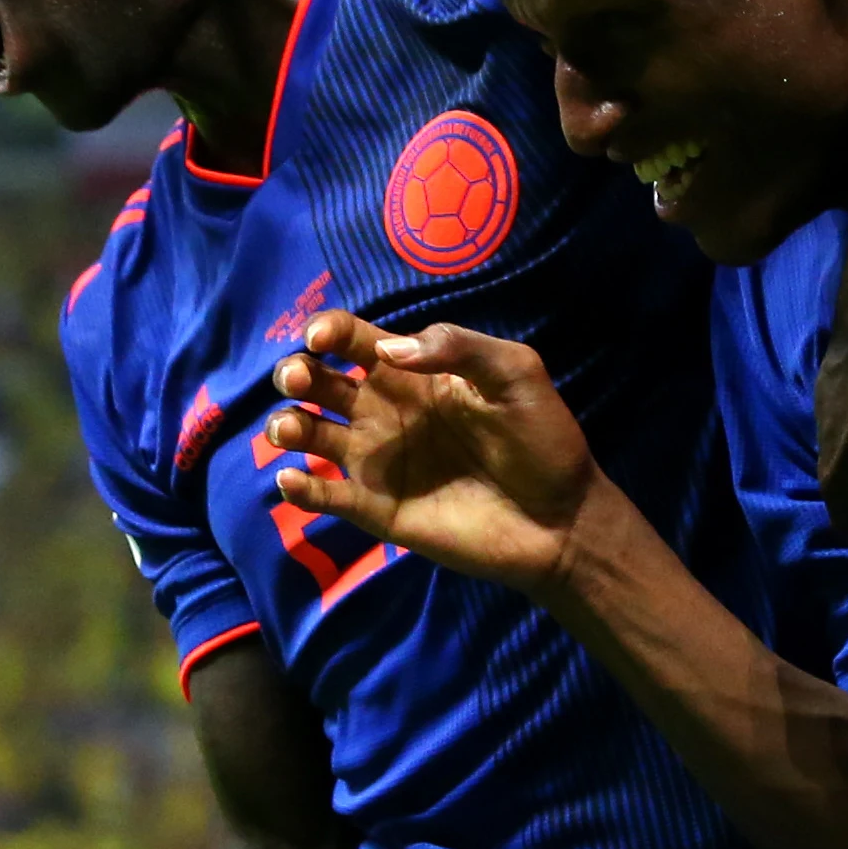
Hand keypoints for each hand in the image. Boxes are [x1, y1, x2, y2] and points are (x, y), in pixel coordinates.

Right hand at [265, 313, 602, 598]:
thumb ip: (457, 347)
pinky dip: (299, 489)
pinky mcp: (378, 510)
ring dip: (286, 426)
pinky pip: (326, 496)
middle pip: (317, 382)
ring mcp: (377, 461)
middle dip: (295, 372)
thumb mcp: (514, 374)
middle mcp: (385, 411)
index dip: (328, 330)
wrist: (562, 518)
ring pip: (308, 434)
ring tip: (293, 429)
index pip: (353, 339)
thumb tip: (390, 349)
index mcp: (413, 372)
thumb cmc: (543, 438)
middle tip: (299, 378)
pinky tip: (294, 480)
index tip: (321, 337)